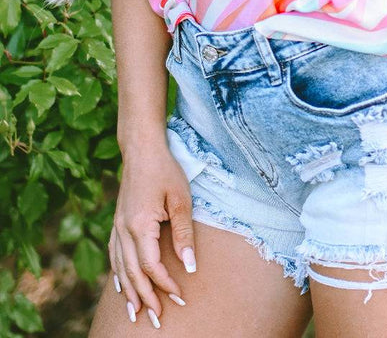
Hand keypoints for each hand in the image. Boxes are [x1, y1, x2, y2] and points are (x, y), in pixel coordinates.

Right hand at [109, 142, 195, 325]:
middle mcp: (124, 230)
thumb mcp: (181, 200)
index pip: (151, 266)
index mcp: (140, 226)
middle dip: (145, 298)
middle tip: (157, 319)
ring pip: (120, 267)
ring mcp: (117, 226)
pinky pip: (114, 255)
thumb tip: (190, 266)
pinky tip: (120, 285)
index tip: (180, 297)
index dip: (165, 285)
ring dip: (128, 291)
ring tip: (136, 313)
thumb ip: (184, 234)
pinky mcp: (117, 222)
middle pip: (132, 273)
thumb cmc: (165, 171)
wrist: (141, 149)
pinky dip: (117, 273)